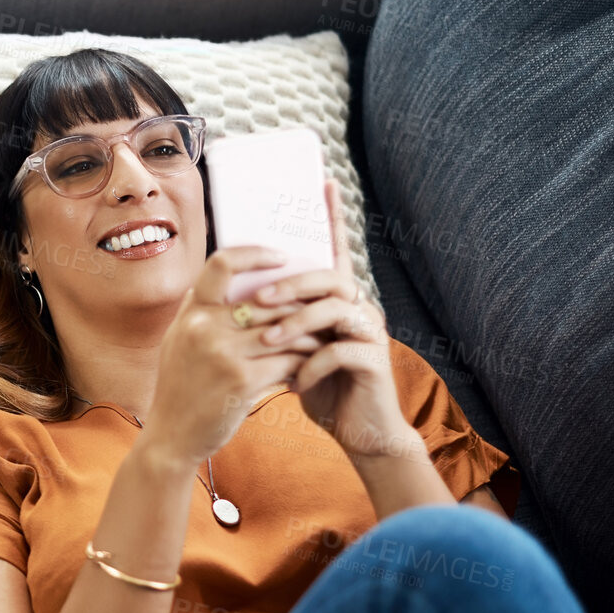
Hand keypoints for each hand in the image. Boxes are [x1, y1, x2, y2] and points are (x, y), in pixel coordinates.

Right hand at [142, 246, 324, 463]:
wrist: (172, 435)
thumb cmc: (181, 387)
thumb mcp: (178, 341)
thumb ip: (200, 311)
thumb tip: (227, 277)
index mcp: (191, 313)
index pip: (222, 263)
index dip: (255, 254)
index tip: (282, 258)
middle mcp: (205, 327)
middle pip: (269, 300)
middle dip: (301, 306)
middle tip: (321, 311)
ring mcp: (223, 353)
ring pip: (285, 331)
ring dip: (308, 337)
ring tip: (319, 343)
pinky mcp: (242, 380)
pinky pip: (287, 361)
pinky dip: (302, 365)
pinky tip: (306, 371)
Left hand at [252, 177, 416, 460]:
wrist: (357, 430)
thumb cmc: (320, 385)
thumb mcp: (293, 348)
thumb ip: (278, 318)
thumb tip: (238, 293)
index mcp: (338, 299)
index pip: (335, 250)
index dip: (333, 217)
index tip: (325, 182)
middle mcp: (359, 308)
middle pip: (329, 277)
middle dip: (290, 285)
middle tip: (257, 299)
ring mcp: (370, 333)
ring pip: (336, 310)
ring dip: (296, 323)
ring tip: (267, 341)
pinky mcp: (374, 363)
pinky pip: (341, 352)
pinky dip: (312, 365)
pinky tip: (295, 382)